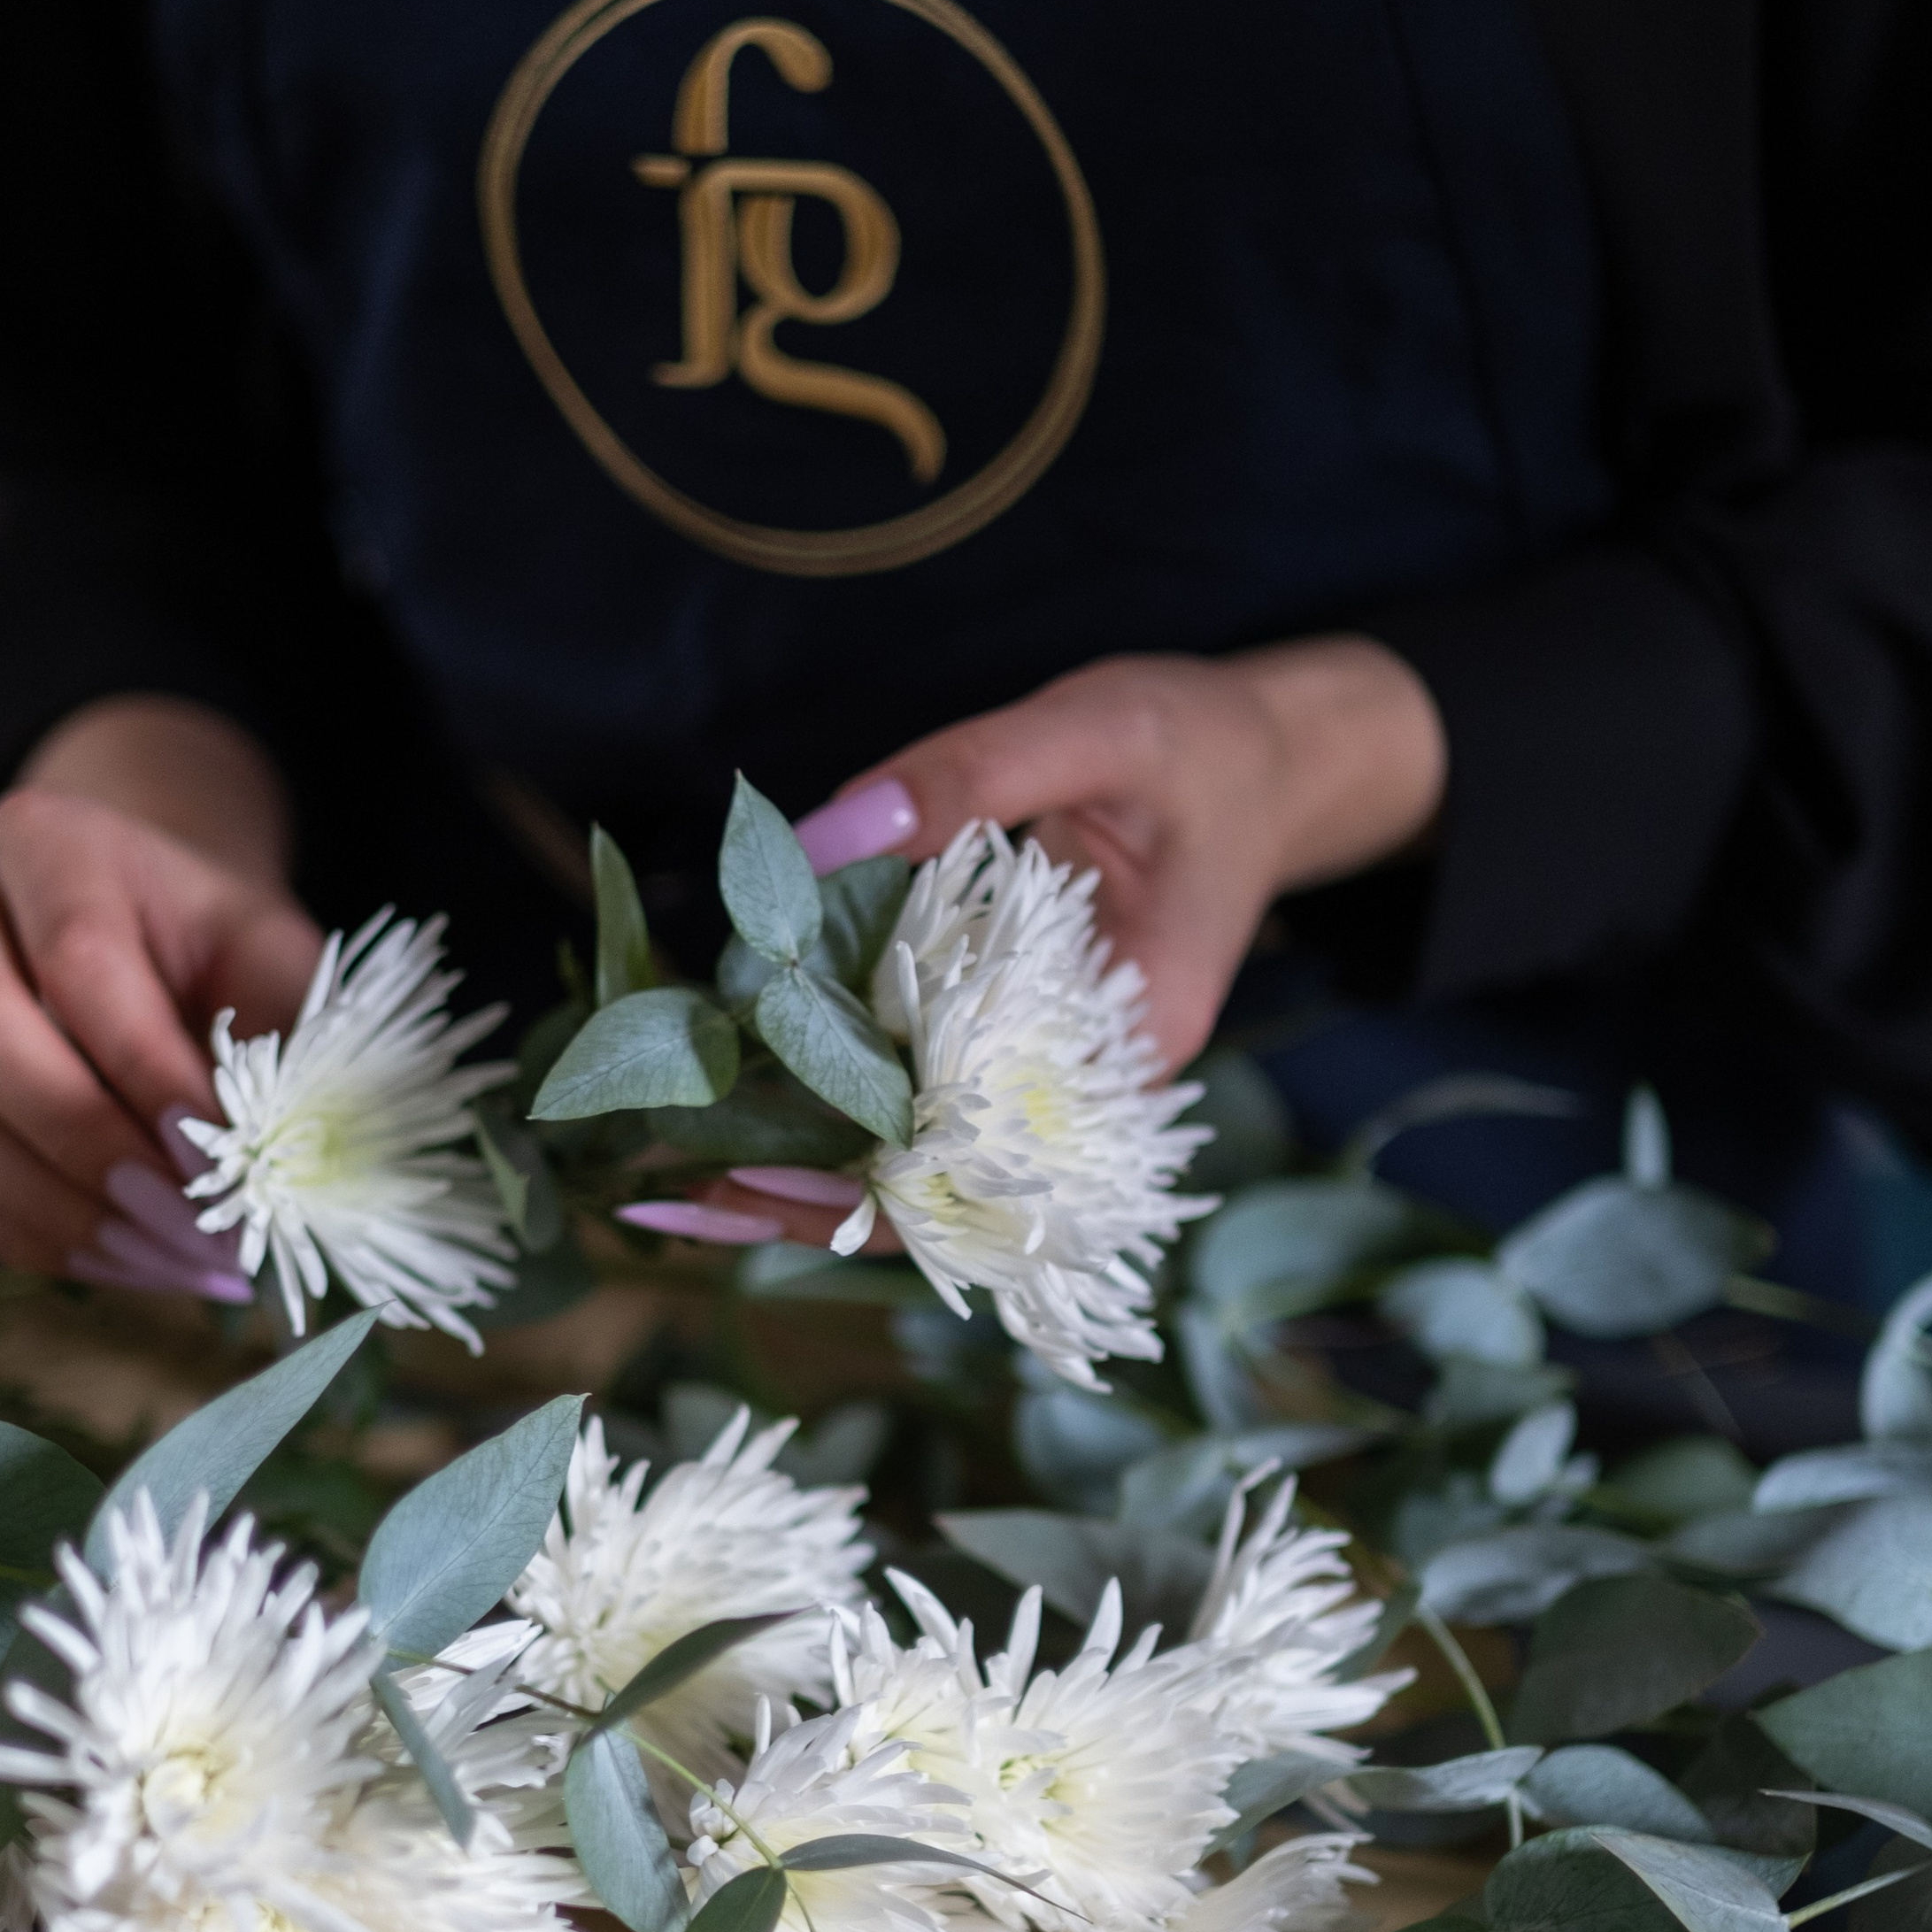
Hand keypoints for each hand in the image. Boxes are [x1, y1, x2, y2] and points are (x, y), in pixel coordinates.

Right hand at [0, 701, 323, 1286]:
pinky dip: (32, 1237)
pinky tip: (122, 1264)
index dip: (148, 1073)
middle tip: (192, 1231)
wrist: (130, 918)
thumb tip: (282, 1157)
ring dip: (64, 1213)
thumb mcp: (266, 950)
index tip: (226, 1162)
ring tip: (174, 1264)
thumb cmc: (210, 939)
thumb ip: (277, 1031)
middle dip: (92, 1150)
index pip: (79, 961)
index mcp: (46, 841)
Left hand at [627, 638, 1445, 1250]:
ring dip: (797, 1169)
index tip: (744, 1184)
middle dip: (798, 1198)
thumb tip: (812, 836)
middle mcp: (1086, 1088)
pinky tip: (729, 1108)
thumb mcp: (1097, 729)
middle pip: (935, 1182)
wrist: (1272, 759)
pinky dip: (828, 1101)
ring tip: (666, 1189)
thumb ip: (962, 777)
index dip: (858, 1184)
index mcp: (1129, 1048)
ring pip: (917, 1153)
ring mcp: (1045, 1067)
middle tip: (659, 1202)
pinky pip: (917, 1088)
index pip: (981, 1156)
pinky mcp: (1008, 1032)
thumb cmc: (1202, 744)